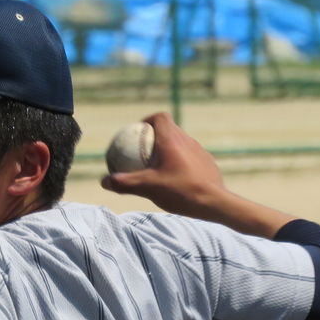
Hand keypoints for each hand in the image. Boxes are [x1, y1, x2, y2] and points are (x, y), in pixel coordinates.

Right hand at [101, 112, 226, 218]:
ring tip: (158, 165)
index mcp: (172, 139)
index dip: (148, 119)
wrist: (214, 202)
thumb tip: (104, 181)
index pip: (160, 116)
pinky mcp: (208, 163)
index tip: (139, 131)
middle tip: (143, 150)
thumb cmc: (180, 191)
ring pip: (181, 143)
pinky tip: (175, 178)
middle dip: (155, 136)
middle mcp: (187, 140)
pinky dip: (180, 162)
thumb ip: (124, 183)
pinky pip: (190, 157)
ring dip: (168, 150)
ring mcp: (200, 151)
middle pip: (169, 129)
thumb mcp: (148, 187)